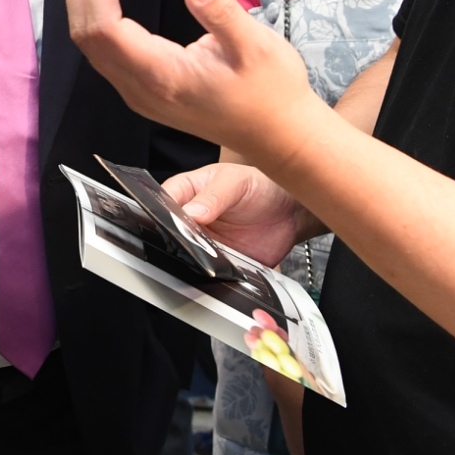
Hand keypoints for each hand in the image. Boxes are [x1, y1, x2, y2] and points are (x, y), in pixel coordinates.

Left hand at [64, 0, 327, 164]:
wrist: (278, 135)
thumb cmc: (272, 91)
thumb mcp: (257, 47)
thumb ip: (223, 13)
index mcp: (162, 77)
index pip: (106, 32)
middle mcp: (141, 90)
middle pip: (89, 39)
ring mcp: (140, 95)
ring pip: (93, 49)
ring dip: (85, 5)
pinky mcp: (146, 92)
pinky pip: (106, 55)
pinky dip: (98, 21)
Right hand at [162, 162, 313, 267]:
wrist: (291, 212)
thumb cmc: (261, 185)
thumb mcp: (236, 182)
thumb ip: (214, 196)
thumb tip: (192, 212)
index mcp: (188, 191)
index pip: (164, 201)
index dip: (163, 211)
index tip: (172, 220)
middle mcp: (191, 218)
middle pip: (171, 231)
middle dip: (178, 237)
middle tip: (192, 238)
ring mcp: (204, 241)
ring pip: (188, 253)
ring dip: (196, 256)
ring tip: (211, 251)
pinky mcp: (220, 261)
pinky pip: (210, 270)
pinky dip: (214, 272)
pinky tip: (222, 266)